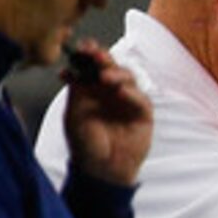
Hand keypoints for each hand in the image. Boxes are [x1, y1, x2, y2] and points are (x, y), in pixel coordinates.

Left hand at [61, 40, 152, 186]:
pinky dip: (132, 93)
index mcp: (92, 90)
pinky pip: (141, 99)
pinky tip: (120, 92)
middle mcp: (111, 92)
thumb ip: (77, 91)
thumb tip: (75, 68)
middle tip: (95, 54)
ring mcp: (128, 102)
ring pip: (128, 78)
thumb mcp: (74, 114)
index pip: (92, 65)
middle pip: (112, 67)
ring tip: (105, 76)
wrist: (101, 170)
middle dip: (104, 58)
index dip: (89, 54)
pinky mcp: (143, 115)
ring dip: (117, 73)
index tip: (82, 47)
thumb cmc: (85, 144)